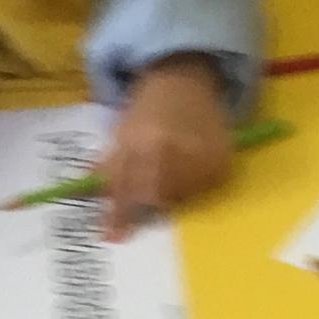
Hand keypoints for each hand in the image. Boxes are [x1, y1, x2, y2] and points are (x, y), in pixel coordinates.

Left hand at [101, 56, 233, 239]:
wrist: (183, 81)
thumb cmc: (147, 108)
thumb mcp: (120, 133)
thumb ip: (109, 168)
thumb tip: (96, 200)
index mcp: (140, 143)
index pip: (126, 189)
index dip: (118, 215)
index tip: (111, 237)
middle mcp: (171, 151)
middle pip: (155, 198)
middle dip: (147, 202)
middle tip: (147, 199)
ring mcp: (201, 158)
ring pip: (182, 198)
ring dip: (172, 193)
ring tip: (170, 172)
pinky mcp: (222, 162)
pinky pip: (204, 190)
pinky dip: (194, 186)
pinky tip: (189, 168)